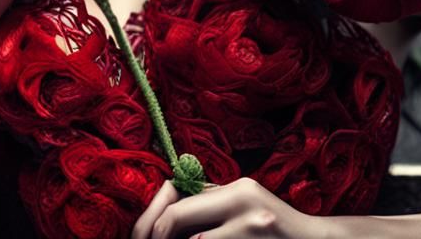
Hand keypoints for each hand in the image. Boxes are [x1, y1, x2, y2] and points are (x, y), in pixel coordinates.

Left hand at [131, 177, 329, 238]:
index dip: (150, 221)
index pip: (175, 198)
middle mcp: (241, 199)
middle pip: (174, 218)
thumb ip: (212, 205)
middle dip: (155, 237)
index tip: (144, 238)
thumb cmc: (276, 231)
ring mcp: (249, 225)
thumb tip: (166, 210)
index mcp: (235, 187)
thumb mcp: (245, 207)